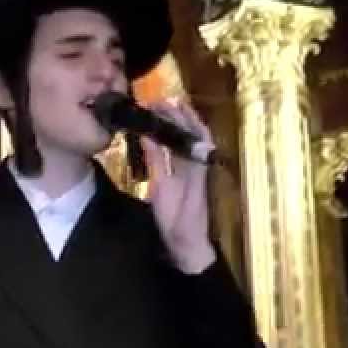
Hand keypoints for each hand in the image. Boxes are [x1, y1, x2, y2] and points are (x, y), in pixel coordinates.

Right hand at [141, 98, 215, 274]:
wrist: (188, 246)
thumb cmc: (176, 220)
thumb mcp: (162, 189)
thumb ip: (157, 160)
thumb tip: (148, 133)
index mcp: (196, 163)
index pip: (191, 129)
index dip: (178, 113)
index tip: (160, 101)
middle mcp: (199, 163)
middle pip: (194, 131)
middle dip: (179, 114)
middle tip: (157, 103)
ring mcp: (196, 171)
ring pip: (191, 141)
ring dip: (179, 125)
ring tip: (161, 113)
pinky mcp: (191, 179)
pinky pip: (185, 152)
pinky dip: (176, 140)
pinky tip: (163, 138)